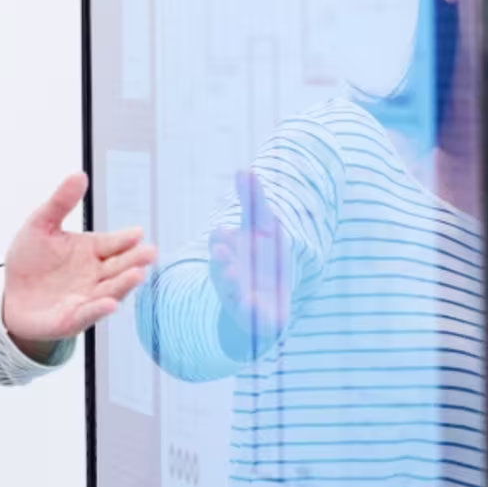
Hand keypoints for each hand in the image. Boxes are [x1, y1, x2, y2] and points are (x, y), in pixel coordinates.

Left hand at [1, 173, 157, 358]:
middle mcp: (95, 275)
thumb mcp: (40, 226)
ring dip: (124, 284)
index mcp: (91, 251)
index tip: (137, 233)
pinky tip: (110, 303)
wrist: (11, 297)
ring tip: (137, 274)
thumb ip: (60, 203)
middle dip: (135, 260)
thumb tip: (78, 175)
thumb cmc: (30, 262)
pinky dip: (99, 309)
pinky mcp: (73, 318)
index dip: (125, 239)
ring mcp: (87, 298)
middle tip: (149, 252)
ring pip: (110, 290)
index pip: (114, 243)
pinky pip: (89, 314)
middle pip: (119, 266)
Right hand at [208, 169, 290, 352]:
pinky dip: (249, 310)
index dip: (223, 237)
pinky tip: (253, 302)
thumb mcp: (263, 229)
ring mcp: (238, 297)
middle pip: (220, 266)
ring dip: (231, 283)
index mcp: (228, 252)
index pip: (220, 241)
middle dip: (220, 259)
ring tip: (236, 275)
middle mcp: (227, 274)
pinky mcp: (252, 317)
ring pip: (230, 291)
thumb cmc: (262, 262)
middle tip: (221, 250)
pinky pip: (248, 315)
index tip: (225, 231)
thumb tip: (244, 169)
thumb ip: (253, 202)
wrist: (267, 306)